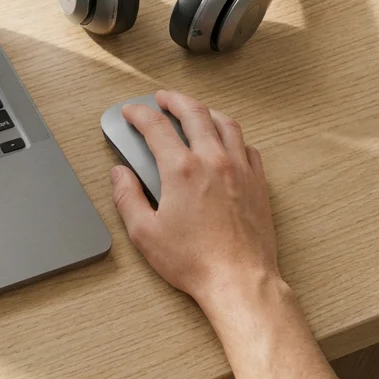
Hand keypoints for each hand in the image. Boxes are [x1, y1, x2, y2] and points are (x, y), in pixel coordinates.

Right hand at [110, 90, 279, 312]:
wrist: (239, 279)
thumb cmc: (194, 260)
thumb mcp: (144, 232)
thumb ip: (127, 196)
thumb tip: (120, 174)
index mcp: (182, 170)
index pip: (155, 127)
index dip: (138, 114)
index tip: (130, 113)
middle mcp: (213, 161)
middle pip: (193, 113)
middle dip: (174, 100)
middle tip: (162, 99)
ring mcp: (240, 169)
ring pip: (224, 123)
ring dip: (205, 111)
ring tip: (193, 111)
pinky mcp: (258, 183)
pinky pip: (247, 146)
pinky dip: (232, 136)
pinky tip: (225, 141)